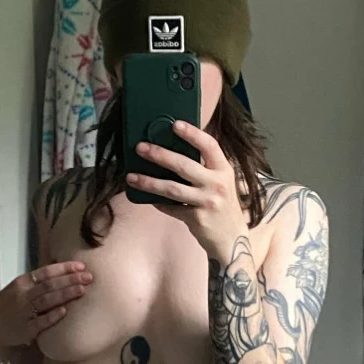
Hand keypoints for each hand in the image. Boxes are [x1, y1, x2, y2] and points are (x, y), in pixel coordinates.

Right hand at [0, 261, 92, 356]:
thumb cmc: (9, 306)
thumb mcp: (19, 289)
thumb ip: (38, 281)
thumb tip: (62, 270)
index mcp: (23, 283)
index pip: (46, 272)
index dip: (64, 268)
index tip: (81, 266)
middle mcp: (23, 295)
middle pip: (50, 285)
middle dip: (70, 280)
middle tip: (89, 277)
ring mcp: (24, 312)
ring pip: (46, 301)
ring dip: (65, 294)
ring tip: (82, 290)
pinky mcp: (26, 329)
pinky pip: (40, 322)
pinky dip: (52, 316)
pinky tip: (64, 311)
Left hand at [125, 122, 248, 261]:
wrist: (232, 239)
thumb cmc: (222, 206)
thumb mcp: (221, 182)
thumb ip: (204, 168)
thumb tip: (173, 151)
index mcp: (224, 170)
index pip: (210, 146)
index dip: (192, 134)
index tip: (175, 124)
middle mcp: (217, 184)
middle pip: (184, 165)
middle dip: (160, 155)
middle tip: (141, 148)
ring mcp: (207, 202)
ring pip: (172, 189)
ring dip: (149, 182)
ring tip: (131, 177)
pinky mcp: (197, 219)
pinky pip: (171, 208)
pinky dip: (158, 203)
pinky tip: (147, 198)